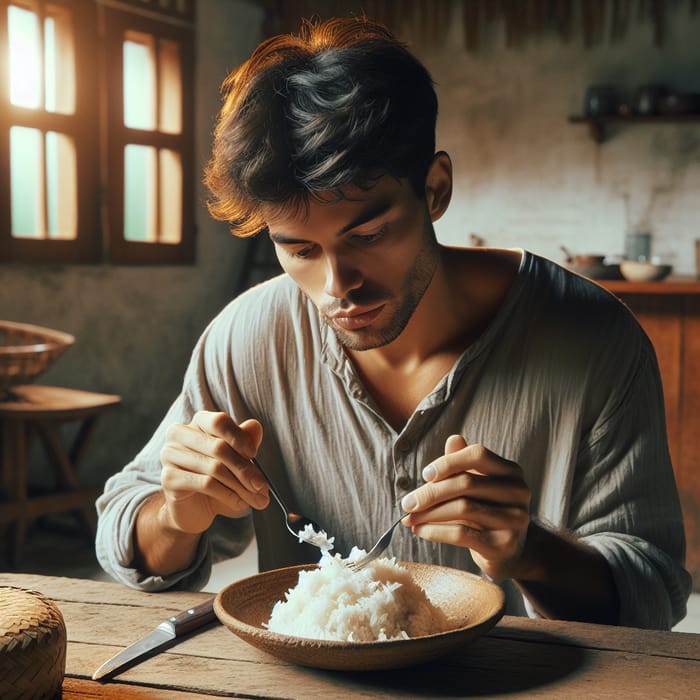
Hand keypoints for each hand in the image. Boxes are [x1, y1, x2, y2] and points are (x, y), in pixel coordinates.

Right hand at [158, 411, 269, 534]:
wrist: (194, 510)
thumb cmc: (218, 480)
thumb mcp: (236, 461)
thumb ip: (245, 442)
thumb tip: (255, 426)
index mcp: (198, 423)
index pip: (219, 421)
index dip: (239, 437)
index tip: (254, 454)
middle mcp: (179, 434)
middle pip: (218, 447)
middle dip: (245, 469)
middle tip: (262, 486)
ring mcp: (170, 455)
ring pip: (214, 468)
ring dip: (240, 486)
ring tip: (256, 498)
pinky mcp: (168, 478)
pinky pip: (205, 484)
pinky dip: (228, 495)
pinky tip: (238, 503)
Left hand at [401, 435, 530, 579]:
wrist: (507, 552)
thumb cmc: (485, 511)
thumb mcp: (475, 485)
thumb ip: (463, 463)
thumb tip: (453, 439)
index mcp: (511, 471)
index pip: (477, 455)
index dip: (448, 462)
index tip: (424, 475)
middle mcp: (519, 492)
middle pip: (466, 483)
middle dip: (430, 493)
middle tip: (406, 503)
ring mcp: (515, 519)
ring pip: (463, 508)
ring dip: (429, 513)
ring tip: (408, 519)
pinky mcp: (504, 544)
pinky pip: (462, 533)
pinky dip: (436, 531)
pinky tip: (421, 531)